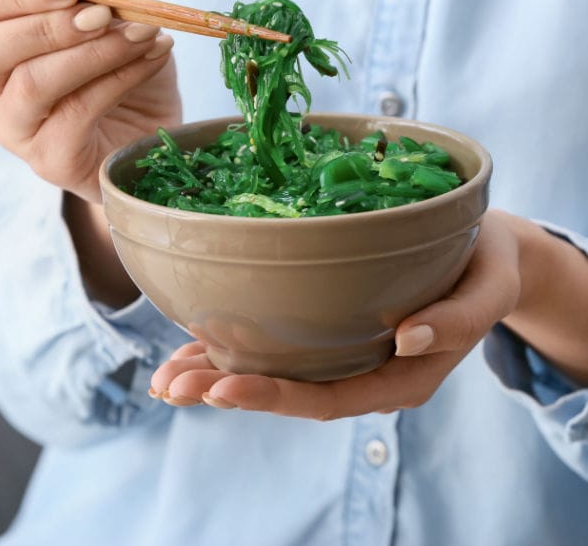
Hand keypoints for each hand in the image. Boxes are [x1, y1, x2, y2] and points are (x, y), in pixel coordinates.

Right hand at [0, 0, 180, 203]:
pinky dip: (120, 80)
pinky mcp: (51, 160)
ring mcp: (17, 131)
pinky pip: (78, 114)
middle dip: (48, 25)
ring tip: (144, 34)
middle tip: (105, 14)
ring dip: (94, 52)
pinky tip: (152, 60)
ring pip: (35, 83)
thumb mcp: (111, 23)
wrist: (154, 134)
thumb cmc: (125, 74)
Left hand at [149, 210, 521, 418]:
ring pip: (276, 369)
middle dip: (225, 388)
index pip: (328, 398)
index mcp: (399, 377)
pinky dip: (238, 342)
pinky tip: (197, 340)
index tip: (222, 388)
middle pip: (288, 390)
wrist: (485, 255)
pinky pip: (281, 341)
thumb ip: (457, 321)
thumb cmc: (486, 270)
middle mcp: (363, 370)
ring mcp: (344, 351)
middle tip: (169, 385)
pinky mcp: (332, 325)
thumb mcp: (488, 290)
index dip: (273, 396)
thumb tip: (406, 338)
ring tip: (166, 375)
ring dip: (218, 370)